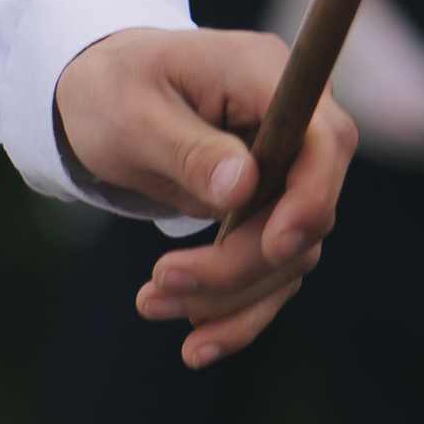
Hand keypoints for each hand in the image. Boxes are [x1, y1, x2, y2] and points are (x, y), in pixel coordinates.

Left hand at [54, 26, 353, 366]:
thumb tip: (245, 187)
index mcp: (267, 77)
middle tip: (159, 282)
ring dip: (228, 296)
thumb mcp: (131, 114)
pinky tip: (196, 346)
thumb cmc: (110, 92)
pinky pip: (268, 273)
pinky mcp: (263, 214)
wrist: (98, 98)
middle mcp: (292, 125)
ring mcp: (283, 173)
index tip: (275, 246)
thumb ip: (188, 148)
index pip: (325, 141)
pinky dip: (235, 313)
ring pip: (288, 255)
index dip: (311, 198)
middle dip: (240, 262)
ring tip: (150, 304)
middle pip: (306, 210)